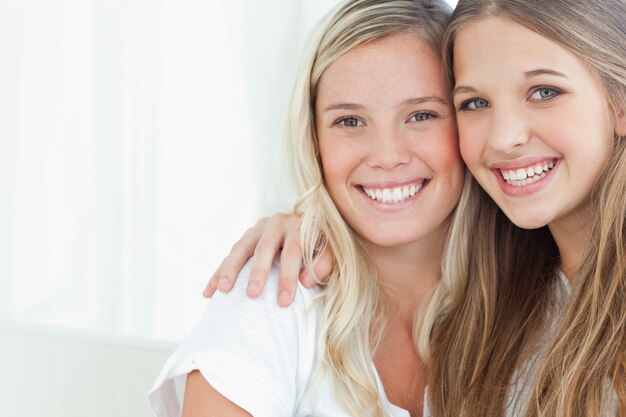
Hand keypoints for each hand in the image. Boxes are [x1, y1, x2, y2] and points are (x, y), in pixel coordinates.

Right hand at [203, 213, 333, 306]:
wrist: (308, 224)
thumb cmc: (319, 244)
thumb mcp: (330, 250)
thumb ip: (323, 264)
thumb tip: (305, 281)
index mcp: (298, 225)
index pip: (293, 252)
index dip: (288, 277)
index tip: (284, 301)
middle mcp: (275, 223)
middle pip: (263, 249)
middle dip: (257, 273)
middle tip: (252, 295)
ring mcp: (257, 229)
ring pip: (240, 248)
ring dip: (230, 270)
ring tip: (224, 291)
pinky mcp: (245, 238)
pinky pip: (228, 256)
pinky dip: (218, 273)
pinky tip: (209, 291)